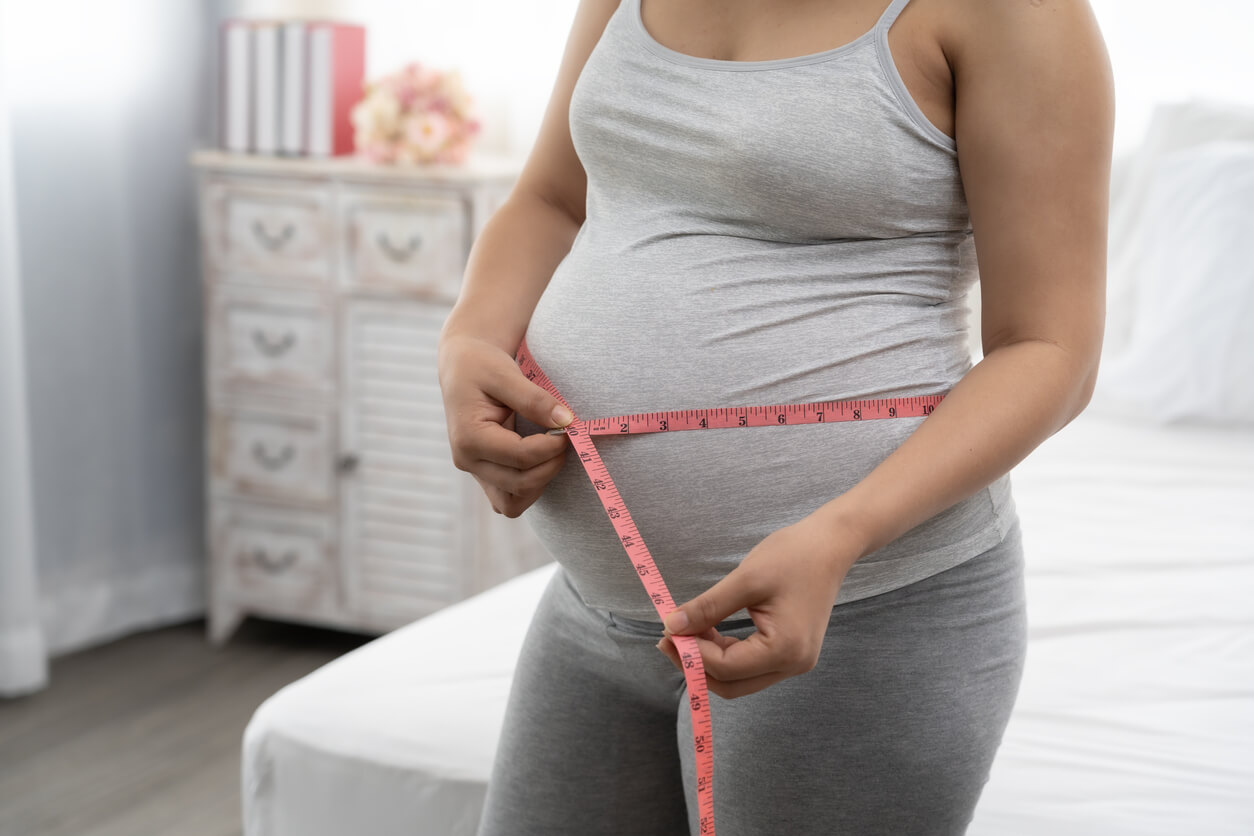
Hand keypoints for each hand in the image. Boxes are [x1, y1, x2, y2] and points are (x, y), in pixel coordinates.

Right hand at [436, 334, 573, 517]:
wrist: (463, 368)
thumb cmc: (481, 365)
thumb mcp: (506, 373)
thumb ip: (534, 399)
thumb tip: (566, 421)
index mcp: (468, 437)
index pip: (521, 457)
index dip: (552, 447)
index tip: (569, 427)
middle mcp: (467, 460)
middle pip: (520, 484)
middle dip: (550, 465)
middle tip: (566, 439)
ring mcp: (475, 472)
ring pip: (512, 503)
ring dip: (540, 482)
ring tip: (552, 452)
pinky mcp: (485, 476)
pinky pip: (509, 500)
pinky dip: (530, 487)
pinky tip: (540, 460)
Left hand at [656, 513, 863, 698]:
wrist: (829, 545)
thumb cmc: (792, 556)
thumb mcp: (745, 579)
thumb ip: (707, 608)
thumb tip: (671, 626)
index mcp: (785, 649)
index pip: (725, 667)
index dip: (691, 653)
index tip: (666, 632)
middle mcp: (793, 665)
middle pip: (731, 684)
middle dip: (696, 665)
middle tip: (668, 638)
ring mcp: (794, 662)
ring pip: (739, 680)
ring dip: (709, 661)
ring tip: (685, 632)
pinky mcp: (791, 653)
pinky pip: (750, 666)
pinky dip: (725, 654)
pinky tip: (707, 632)